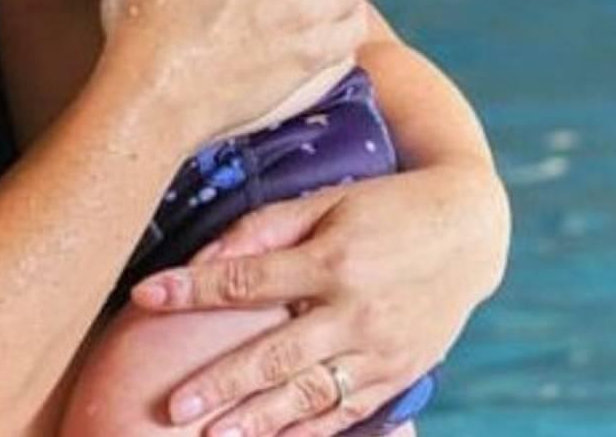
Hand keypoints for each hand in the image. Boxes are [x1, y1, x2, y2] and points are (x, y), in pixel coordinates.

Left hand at [127, 163, 510, 436]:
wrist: (471, 231)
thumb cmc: (384, 207)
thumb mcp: (327, 201)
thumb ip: (265, 228)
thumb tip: (207, 255)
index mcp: (333, 259)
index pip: (249, 281)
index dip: (193, 289)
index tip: (144, 295)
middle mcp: (357, 311)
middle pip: (277, 354)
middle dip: (221, 382)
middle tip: (173, 405)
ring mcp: (381, 349)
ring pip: (311, 395)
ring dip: (260, 421)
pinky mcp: (399, 373)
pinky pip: (347, 412)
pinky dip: (308, 432)